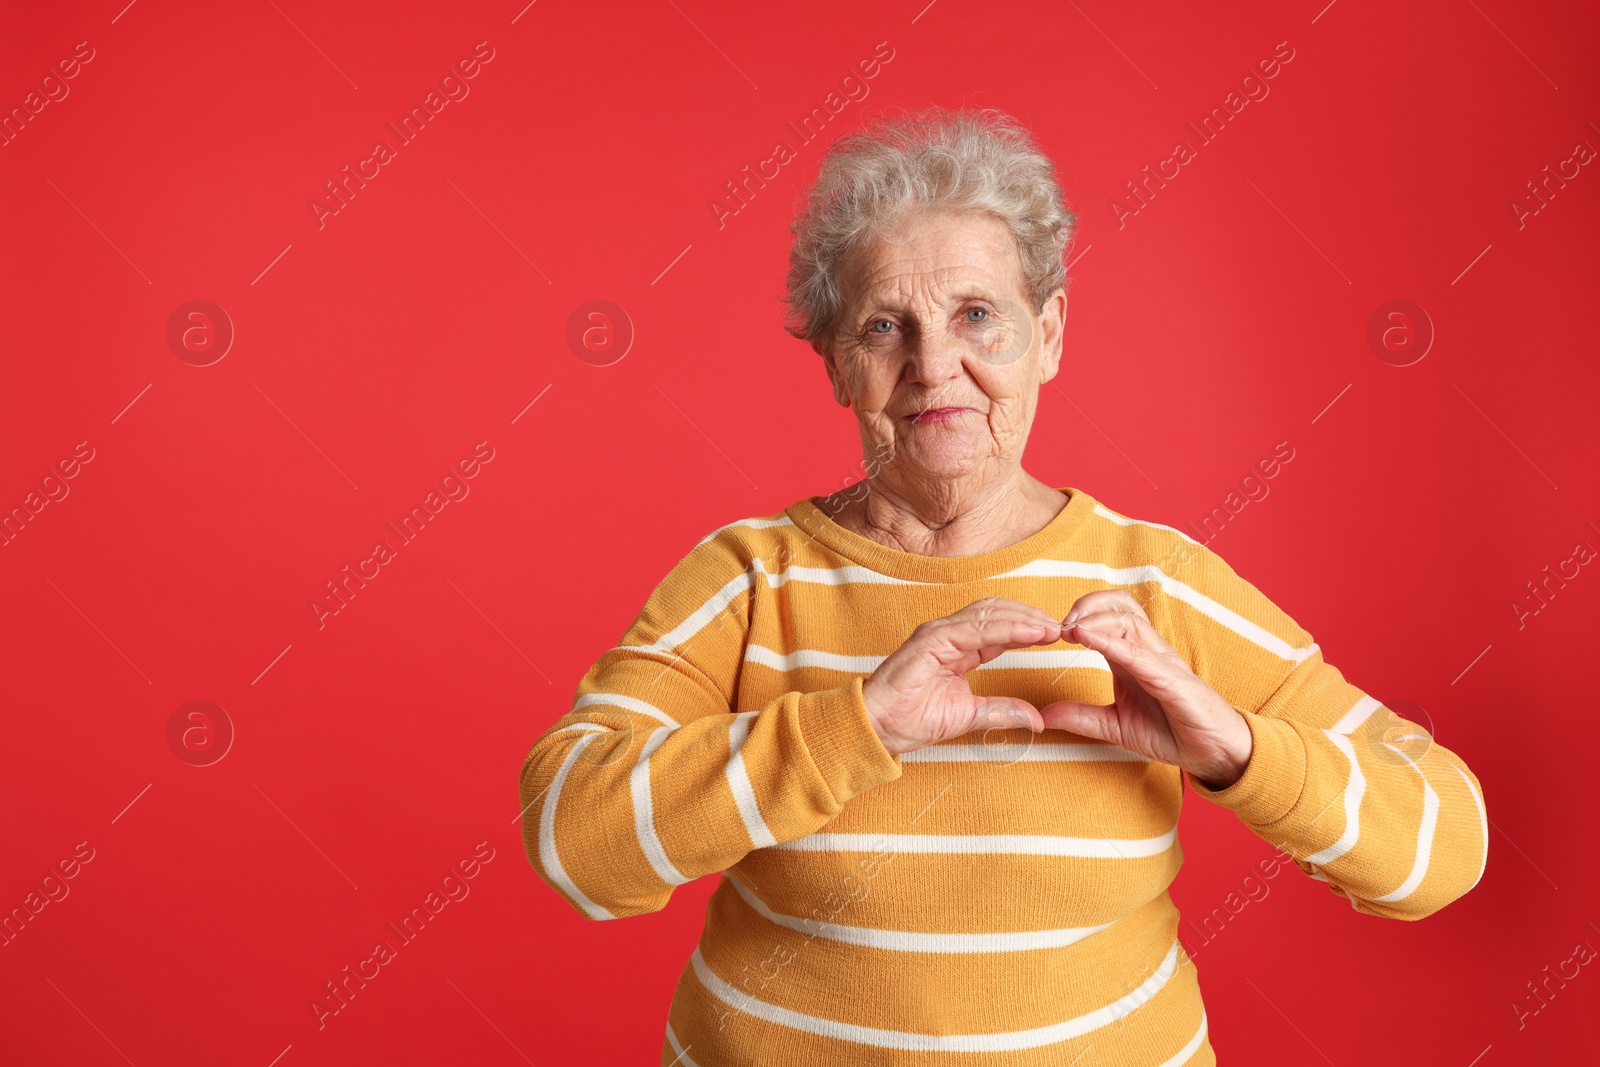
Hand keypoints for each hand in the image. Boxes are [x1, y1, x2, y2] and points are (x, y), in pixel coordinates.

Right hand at [862, 597, 1063, 756]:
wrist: (877, 729)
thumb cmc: (911, 720)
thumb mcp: (968, 716)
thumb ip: (1001, 711)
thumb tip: (1036, 719)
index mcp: (956, 647)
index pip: (998, 628)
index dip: (1028, 628)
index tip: (1055, 635)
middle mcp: (947, 633)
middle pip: (997, 612)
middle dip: (1030, 617)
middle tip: (1060, 628)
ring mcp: (937, 633)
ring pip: (988, 614)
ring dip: (1023, 618)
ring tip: (1050, 628)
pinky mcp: (930, 640)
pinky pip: (974, 629)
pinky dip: (1006, 628)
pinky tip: (1029, 633)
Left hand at [1039, 590, 1253, 787]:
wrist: (1213, 752)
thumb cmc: (1171, 732)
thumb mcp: (1115, 726)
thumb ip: (1082, 717)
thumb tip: (1045, 715)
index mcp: (1132, 657)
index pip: (1109, 615)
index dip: (1080, 614)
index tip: (1052, 631)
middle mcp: (1147, 651)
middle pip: (1118, 606)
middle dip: (1085, 606)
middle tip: (1059, 625)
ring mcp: (1161, 662)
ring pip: (1128, 620)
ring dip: (1094, 620)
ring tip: (1070, 628)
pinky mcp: (1172, 679)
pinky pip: (1138, 653)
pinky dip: (1110, 642)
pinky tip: (1087, 638)